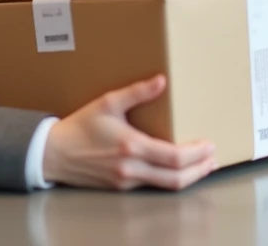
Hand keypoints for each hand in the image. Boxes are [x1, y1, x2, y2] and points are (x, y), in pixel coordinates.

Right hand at [43, 75, 215, 190]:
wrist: (54, 153)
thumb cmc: (80, 127)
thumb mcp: (107, 103)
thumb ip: (137, 92)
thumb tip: (162, 81)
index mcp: (131, 146)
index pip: (174, 157)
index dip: (197, 154)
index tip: (209, 145)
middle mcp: (131, 168)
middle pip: (176, 178)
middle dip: (199, 170)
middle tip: (213, 159)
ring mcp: (127, 181)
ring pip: (166, 185)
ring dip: (188, 177)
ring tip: (201, 166)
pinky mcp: (122, 187)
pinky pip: (153, 185)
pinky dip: (170, 178)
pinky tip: (175, 169)